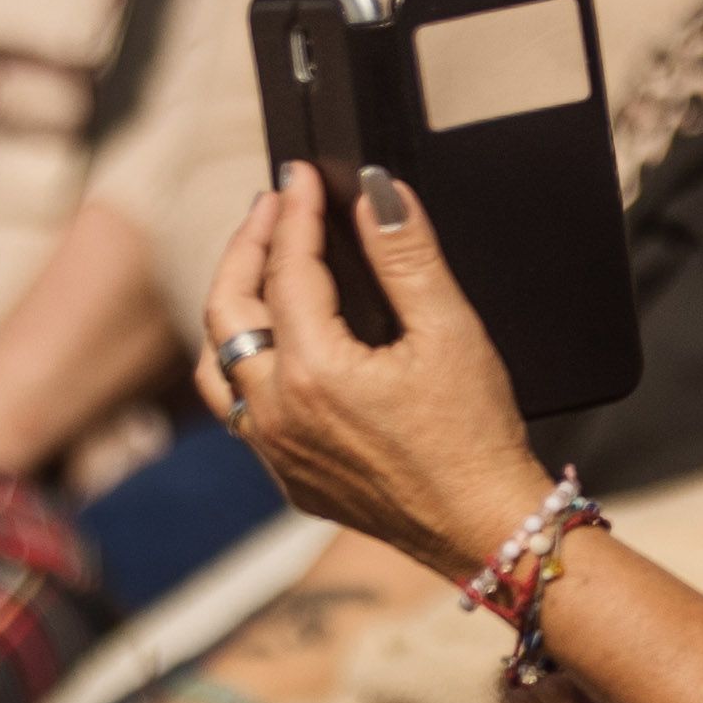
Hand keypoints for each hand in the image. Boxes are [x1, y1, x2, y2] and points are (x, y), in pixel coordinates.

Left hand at [197, 165, 542, 583]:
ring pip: (217, 365)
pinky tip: (278, 343)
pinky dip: (246, 362)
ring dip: (232, 307)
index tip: (299, 175)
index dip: (294, 213)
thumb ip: (406, 254)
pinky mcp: (287, 477)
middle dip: (247, 248)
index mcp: (314, 372)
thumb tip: (376, 191)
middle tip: (272, 207)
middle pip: (227, 311)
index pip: (286, 269)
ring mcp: (275, 451)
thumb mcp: (451, 331)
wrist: (484, 527)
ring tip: (259, 266)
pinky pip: (240, 409)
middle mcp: (276, 414)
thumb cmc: (475, 435)